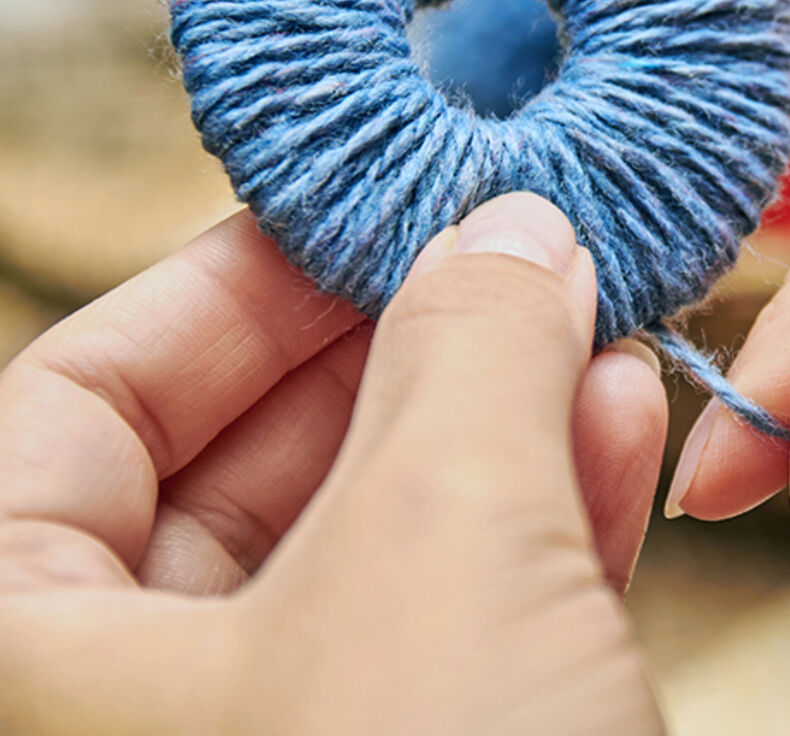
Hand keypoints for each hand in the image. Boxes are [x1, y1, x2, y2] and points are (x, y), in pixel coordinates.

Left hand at [0, 193, 665, 733]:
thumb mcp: (440, 543)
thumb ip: (468, 353)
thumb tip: (513, 230)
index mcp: (36, 664)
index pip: (76, 408)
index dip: (225, 292)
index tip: (362, 216)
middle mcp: (141, 710)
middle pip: (246, 469)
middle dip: (403, 350)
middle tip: (506, 257)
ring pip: (378, 547)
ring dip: (501, 422)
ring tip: (592, 321)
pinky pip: (463, 622)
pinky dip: (547, 521)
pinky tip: (618, 426)